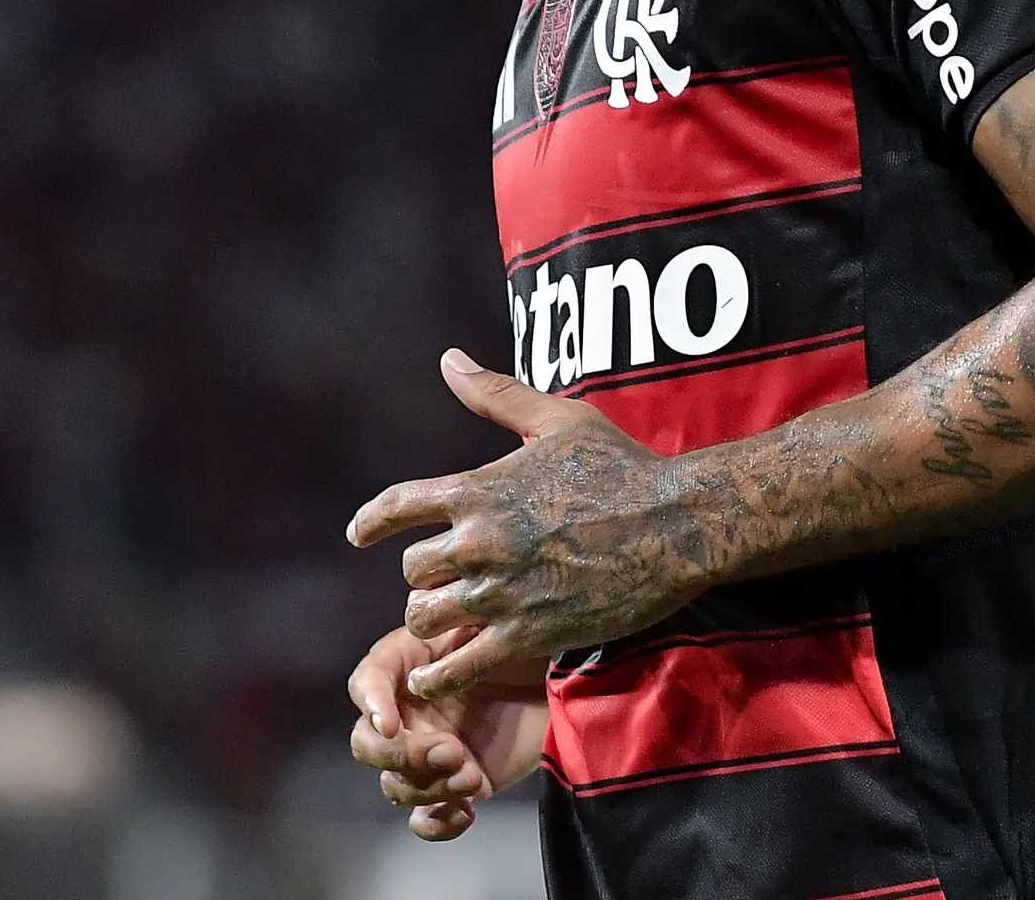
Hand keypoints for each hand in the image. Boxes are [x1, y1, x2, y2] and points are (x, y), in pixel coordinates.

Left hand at [345, 349, 705, 699]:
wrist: (675, 524)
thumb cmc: (621, 465)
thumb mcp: (556, 419)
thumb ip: (495, 394)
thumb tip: (448, 359)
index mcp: (478, 489)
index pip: (398, 506)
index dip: (370, 522)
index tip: (359, 534)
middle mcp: (479, 542)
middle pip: (412, 569)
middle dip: (421, 574)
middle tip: (436, 581)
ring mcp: (500, 592)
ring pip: (427, 616)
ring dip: (430, 618)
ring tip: (442, 621)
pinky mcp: (527, 634)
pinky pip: (460, 665)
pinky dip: (437, 674)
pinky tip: (430, 677)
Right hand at [345, 623, 549, 840]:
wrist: (560, 680)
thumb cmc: (521, 643)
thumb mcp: (489, 626)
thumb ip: (457, 635)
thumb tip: (424, 659)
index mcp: (406, 666)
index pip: (366, 684)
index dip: (372, 704)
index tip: (392, 724)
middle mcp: (408, 714)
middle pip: (367, 745)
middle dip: (401, 756)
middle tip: (450, 750)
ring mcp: (428, 755)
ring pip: (396, 785)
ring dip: (427, 787)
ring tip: (471, 776)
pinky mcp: (454, 786)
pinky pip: (426, 819)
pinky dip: (438, 824)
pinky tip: (466, 811)